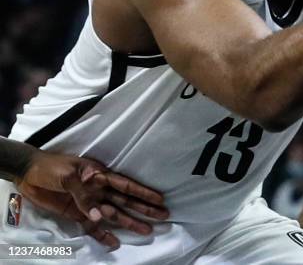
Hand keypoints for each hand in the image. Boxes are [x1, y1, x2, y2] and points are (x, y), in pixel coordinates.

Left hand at [15, 150, 168, 248]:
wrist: (28, 173)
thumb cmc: (51, 168)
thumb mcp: (68, 175)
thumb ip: (84, 193)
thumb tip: (100, 214)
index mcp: (100, 176)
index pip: (126, 185)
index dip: (143, 192)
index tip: (160, 199)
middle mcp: (99, 190)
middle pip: (126, 201)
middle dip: (145, 208)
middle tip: (164, 215)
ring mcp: (89, 203)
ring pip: (114, 214)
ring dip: (130, 222)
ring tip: (147, 230)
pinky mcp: (77, 215)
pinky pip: (93, 228)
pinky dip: (103, 235)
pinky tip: (115, 243)